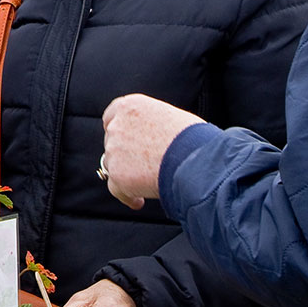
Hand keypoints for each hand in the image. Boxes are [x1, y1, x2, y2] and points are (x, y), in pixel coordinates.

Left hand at [100, 94, 202, 208]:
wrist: (195, 160)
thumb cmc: (193, 139)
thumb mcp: (171, 116)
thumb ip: (153, 122)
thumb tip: (154, 135)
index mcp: (130, 106)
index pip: (111, 117)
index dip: (120, 130)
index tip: (126, 140)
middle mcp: (118, 125)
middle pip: (112, 142)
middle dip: (124, 153)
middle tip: (143, 164)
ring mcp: (114, 150)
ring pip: (114, 165)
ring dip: (126, 174)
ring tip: (147, 182)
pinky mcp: (117, 175)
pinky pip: (116, 188)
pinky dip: (127, 195)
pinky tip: (139, 200)